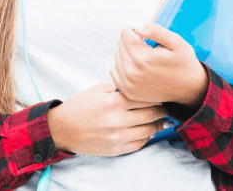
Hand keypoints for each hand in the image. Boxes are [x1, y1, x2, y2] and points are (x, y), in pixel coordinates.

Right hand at [46, 83, 168, 155]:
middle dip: (162, 109)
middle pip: (150, 114)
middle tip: (169, 106)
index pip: (144, 97)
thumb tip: (139, 83)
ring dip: (158, 125)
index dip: (156, 94)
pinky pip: (138, 144)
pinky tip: (150, 131)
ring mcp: (117, 137)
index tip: (163, 92)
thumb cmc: (80, 106)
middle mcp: (117, 120)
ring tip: (165, 120)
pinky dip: (147, 137)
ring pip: (148, 130)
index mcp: (113, 102)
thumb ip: (119, 87)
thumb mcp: (98, 89)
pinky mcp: (115, 149)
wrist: (62, 129)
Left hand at [110, 21, 208, 108]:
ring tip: (145, 59)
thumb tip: (133, 23)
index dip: (137, 31)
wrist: (189, 89)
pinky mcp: (127, 92)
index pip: (125, 33)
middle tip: (149, 49)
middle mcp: (132, 72)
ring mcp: (128, 84)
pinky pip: (114, 71)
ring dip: (128, 54)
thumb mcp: (175, 42)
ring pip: (117, 57)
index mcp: (142, 58)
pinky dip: (124, 67)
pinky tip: (138, 68)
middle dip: (133, 42)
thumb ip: (154, 30)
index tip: (148, 38)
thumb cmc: (183, 62)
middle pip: (120, 44)